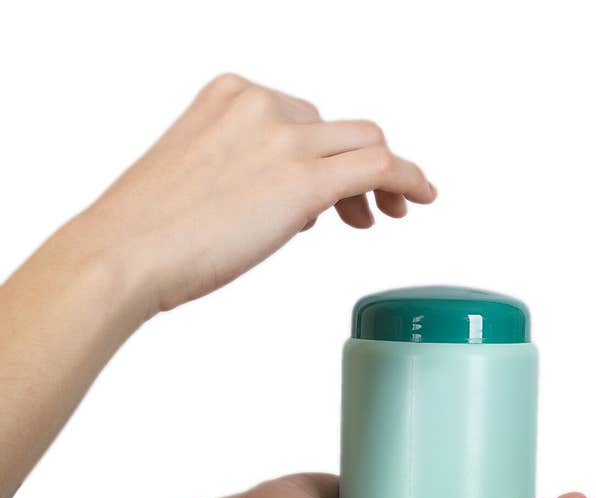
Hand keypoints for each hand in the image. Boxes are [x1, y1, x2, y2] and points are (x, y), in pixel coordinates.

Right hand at [68, 73, 436, 313]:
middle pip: (341, 129)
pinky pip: (380, 166)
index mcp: (230, 95)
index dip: (327, 157)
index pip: (304, 119)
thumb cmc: (150, 231)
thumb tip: (299, 198)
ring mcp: (283, 138)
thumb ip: (251, 169)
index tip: (336, 192)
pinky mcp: (302, 179)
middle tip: (368, 212)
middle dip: (360, 170)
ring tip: (384, 217)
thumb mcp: (200, 173)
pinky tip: (422, 196)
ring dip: (384, 179)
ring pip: (366, 143)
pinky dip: (409, 178)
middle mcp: (260, 104)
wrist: (123, 254)